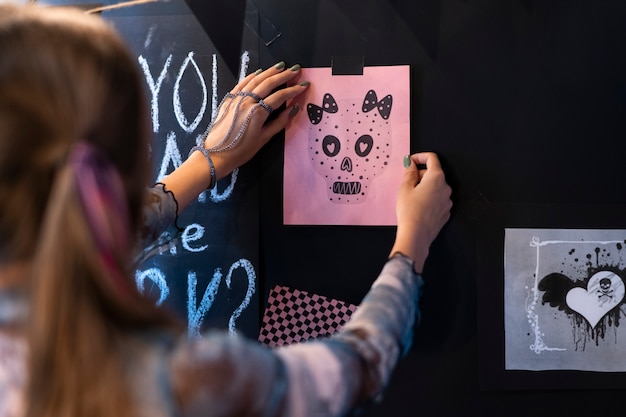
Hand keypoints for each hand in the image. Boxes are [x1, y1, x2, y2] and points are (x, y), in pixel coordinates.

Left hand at [207, 62, 309, 179]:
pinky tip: (259, 73)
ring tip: (281, 66)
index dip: (293, 90)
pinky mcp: (228, 100)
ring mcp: (236, 99)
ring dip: (269, 72)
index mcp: (257, 113)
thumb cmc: (241, 151)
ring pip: (255, 80)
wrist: (216, 155)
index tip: (303, 85)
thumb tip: (293, 109)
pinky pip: (242, 83)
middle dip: (283, 75)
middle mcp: (246, 102)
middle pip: (268, 84)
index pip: (279, 97)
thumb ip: (279, 122)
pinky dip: (251, 76)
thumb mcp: (264, 139)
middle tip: (295, 69)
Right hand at [389, 152, 451, 272]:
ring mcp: (447, 201)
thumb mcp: (405, 188)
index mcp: (436, 178)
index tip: (412, 160)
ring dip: (425, 187)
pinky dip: (429, 198)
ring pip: (436, 187)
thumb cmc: (410, 212)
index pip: (432, 158)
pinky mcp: (445, 212)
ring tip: (411, 197)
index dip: (420, 156)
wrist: (416, 234)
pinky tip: (418, 206)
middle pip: (434, 173)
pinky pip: (438, 199)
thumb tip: (411, 164)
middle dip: (420, 175)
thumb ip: (409, 172)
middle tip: (407, 183)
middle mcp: (445, 187)